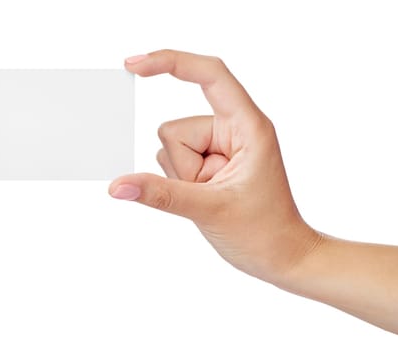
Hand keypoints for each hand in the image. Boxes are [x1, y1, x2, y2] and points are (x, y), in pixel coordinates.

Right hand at [109, 49, 320, 282]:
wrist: (280, 257)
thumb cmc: (264, 231)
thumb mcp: (209, 209)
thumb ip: (160, 194)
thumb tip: (117, 185)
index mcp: (247, 126)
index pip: (210, 75)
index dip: (171, 63)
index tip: (135, 67)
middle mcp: (232, 128)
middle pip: (176, 129)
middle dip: (182, 166)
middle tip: (211, 191)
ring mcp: (218, 145)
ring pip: (170, 147)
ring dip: (182, 177)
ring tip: (212, 196)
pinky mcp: (208, 161)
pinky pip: (173, 161)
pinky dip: (180, 181)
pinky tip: (205, 196)